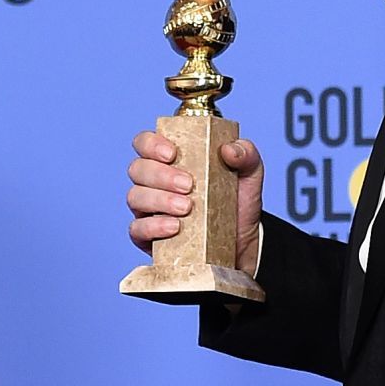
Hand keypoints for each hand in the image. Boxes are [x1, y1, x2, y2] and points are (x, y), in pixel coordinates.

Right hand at [126, 131, 264, 277]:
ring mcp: (148, 209)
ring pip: (135, 197)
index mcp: (170, 160)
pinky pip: (137, 229)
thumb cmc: (237, 202)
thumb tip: (229, 149)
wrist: (242, 242)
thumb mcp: (249, 174)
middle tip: (189, 185)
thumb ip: (246, 154)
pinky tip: (175, 227)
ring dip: (160, 200)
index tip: (172, 154)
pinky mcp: (148, 236)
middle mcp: (154, 182)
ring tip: (187, 208)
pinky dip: (154, 226)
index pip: (145, 142)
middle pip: (138, 169)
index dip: (152, 144)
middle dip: (161, 175)